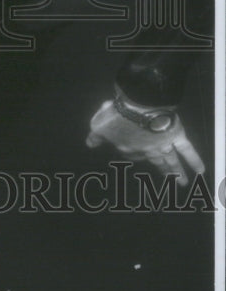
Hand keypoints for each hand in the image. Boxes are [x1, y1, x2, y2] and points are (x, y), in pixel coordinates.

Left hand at [85, 99, 203, 185]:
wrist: (136, 106)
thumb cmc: (116, 114)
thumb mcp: (98, 124)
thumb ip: (95, 135)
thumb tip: (90, 144)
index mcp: (128, 146)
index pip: (131, 154)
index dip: (133, 154)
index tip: (136, 154)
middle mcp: (147, 149)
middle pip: (154, 161)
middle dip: (161, 170)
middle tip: (169, 180)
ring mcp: (162, 144)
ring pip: (171, 160)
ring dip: (178, 172)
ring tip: (184, 184)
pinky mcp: (176, 136)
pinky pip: (187, 150)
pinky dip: (194, 161)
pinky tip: (201, 171)